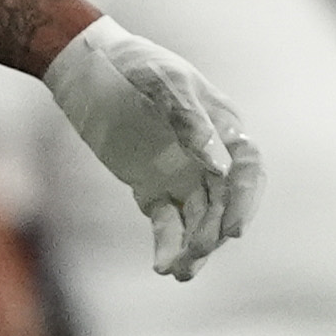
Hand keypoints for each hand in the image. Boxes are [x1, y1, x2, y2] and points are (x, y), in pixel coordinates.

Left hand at [44, 15, 264, 279]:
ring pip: (199, 219)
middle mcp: (208, 154)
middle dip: (215, 231)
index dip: (246, 199)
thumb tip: (215, 164)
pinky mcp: (153, 189)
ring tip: (178, 272)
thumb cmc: (133, 63)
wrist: (89, 68)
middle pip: (224, 202)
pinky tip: (161, 266)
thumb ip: (188, 118)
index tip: (234, 229)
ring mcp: (182, 174)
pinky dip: (167, 245)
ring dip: (194, 246)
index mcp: (221, 123)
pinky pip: (168, 223)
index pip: (246, 168)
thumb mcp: (162, 80)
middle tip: (196, 253)